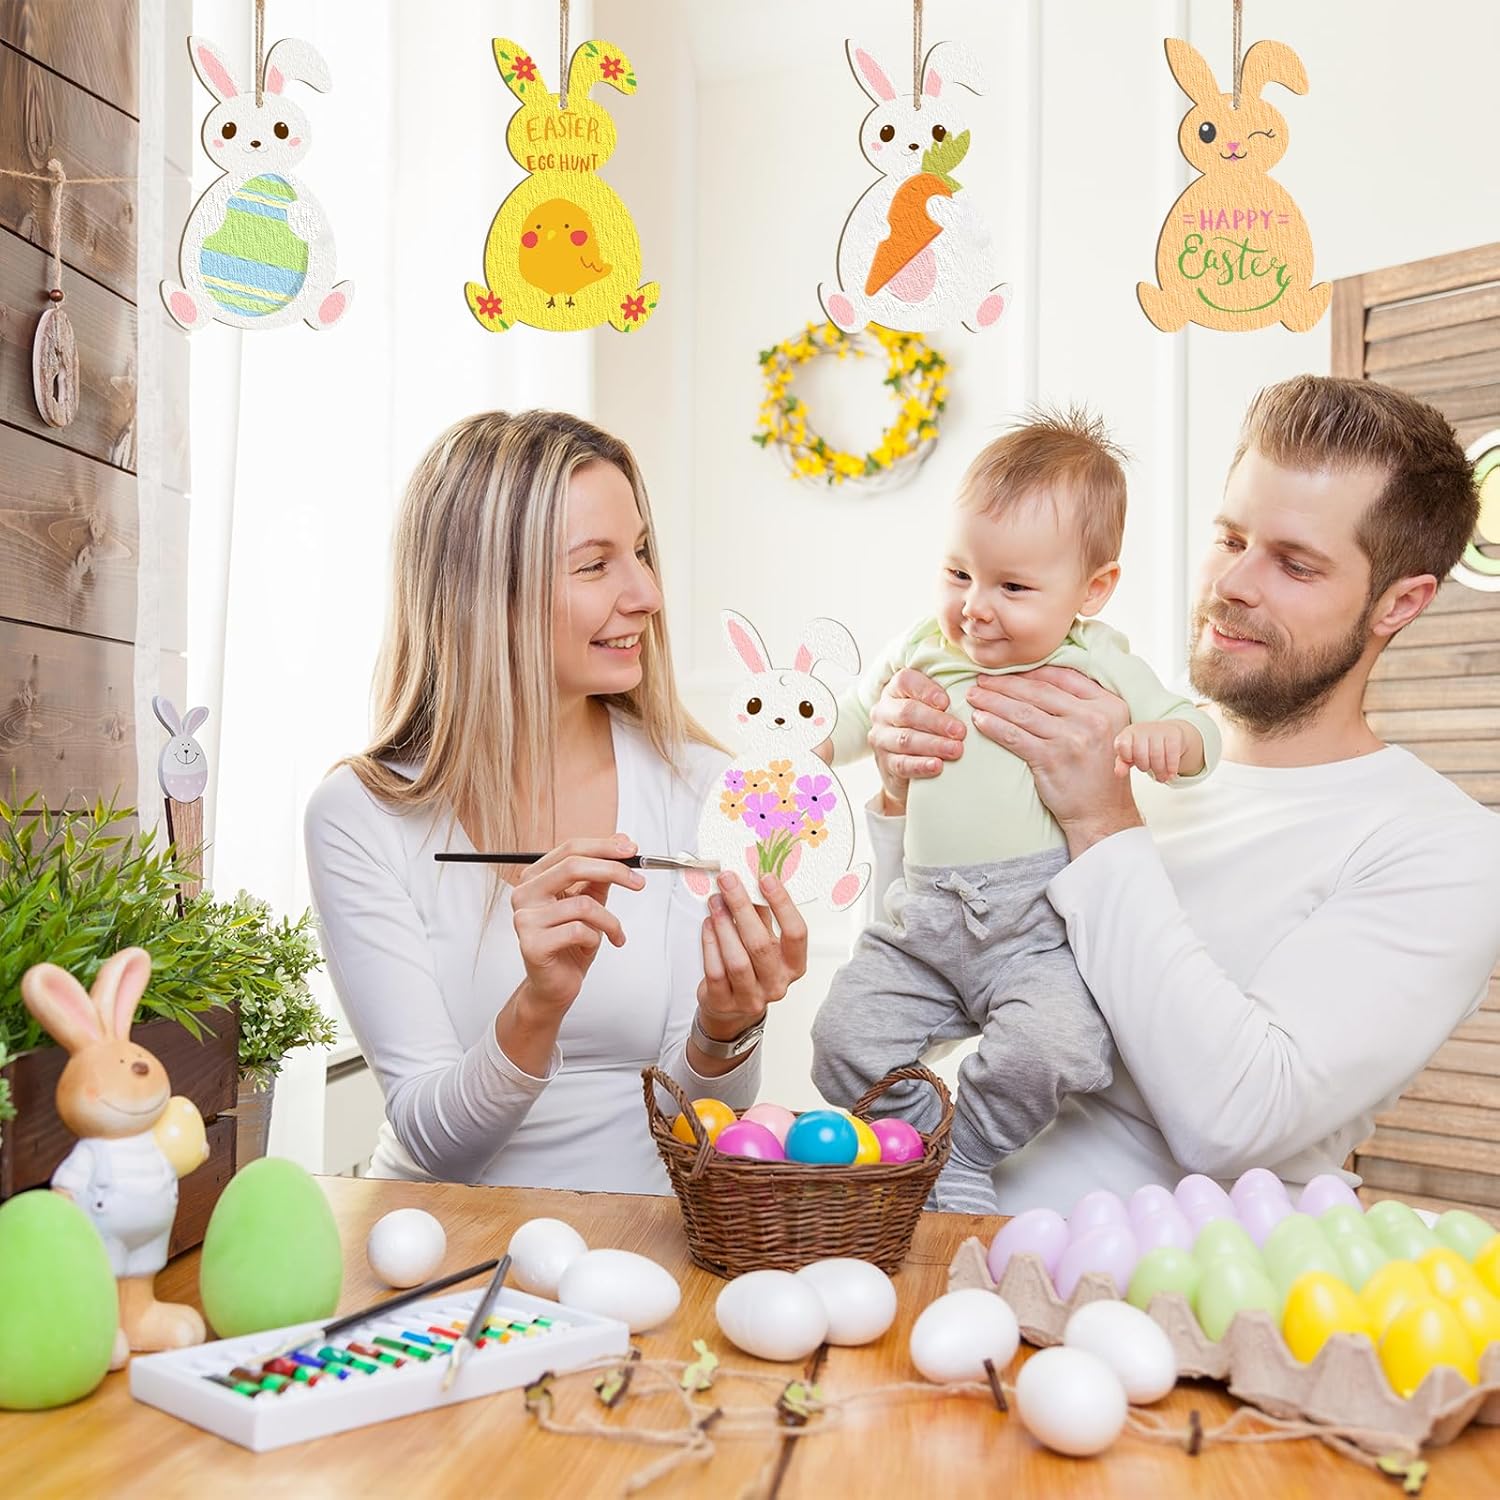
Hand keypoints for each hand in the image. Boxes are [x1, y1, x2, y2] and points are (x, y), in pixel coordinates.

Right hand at [510, 835, 645, 1017]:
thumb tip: (621, 841)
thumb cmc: (570, 943)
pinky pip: (578, 931)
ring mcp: (525, 919)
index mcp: (536, 878)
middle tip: (638, 882)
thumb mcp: (589, 902)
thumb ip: (601, 874)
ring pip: (583, 904)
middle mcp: (525, 894)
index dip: (603, 847)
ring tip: (615, 933)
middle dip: (613, 871)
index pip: (570, 849)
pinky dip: (596, 938)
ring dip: (609, 920)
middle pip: (573, 866)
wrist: (555, 985)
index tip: (631, 850)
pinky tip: (591, 946)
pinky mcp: (532, 944)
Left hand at [695, 871, 807, 1044]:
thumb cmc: (753, 968)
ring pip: (737, 959)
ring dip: (723, 925)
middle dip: (742, 907)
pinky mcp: (724, 1002)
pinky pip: (715, 971)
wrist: (733, 1007)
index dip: (782, 904)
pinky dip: (710, 943)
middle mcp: (776, 983)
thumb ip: (763, 914)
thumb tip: (753, 877)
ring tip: (715, 901)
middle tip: (729, 881)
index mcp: (793, 965)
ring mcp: (751, 997)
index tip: (766, 878)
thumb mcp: (766, 940)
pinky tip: (708, 924)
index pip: (796, 933)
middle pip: (761, 944)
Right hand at [868, 668, 965, 813]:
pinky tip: (938, 766)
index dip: (926, 690)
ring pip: (905, 739)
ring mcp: (881, 738)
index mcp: (895, 691)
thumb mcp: (932, 707)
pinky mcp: (886, 763)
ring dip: (933, 744)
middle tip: (961, 731)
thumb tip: (977, 691)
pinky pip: (902, 764)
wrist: (908, 765)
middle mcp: (883, 712)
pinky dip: (921, 765)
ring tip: (957, 750)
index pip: (905, 681)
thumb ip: (945, 696)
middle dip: (936, 721)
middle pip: (907, 712)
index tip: (946, 702)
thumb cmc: (927, 727)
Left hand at [966, 665, 1141, 854]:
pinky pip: (1014, 736)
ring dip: (993, 701)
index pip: (1062, 677)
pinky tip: (979, 720)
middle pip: (1038, 692)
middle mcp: (1092, 718)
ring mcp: (1071, 738)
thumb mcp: (1106, 728)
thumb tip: (1045, 677)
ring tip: (974, 697)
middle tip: (981, 680)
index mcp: (1108, 704)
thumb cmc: (1099, 771)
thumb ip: (1085, 703)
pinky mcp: (1051, 759)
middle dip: (1005, 683)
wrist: (1102, 813)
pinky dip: (993, 726)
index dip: (1030, 670)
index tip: (1007, 669)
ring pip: (1022, 712)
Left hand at [1114, 720, 1193, 782]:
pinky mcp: (1174, 734)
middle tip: (1149, 770)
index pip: (1122, 746)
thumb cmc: (1146, 746)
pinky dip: (1171, 768)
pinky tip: (1171, 773)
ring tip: (1161, 777)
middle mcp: (1142, 729)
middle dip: (1144, 767)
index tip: (1132, 761)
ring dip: (1159, 771)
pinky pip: (1171, 755)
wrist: (1169, 733)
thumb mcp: (1131, 754)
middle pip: (1140, 754)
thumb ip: (1122, 763)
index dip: (1127, 757)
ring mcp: (1158, 730)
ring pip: (1157, 756)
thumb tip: (1119, 773)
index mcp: (1128, 733)